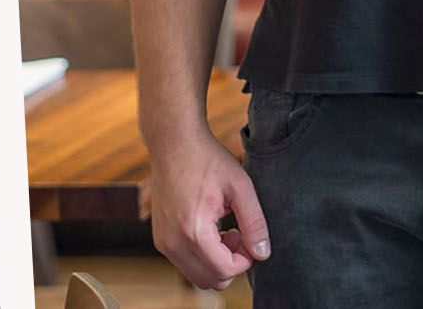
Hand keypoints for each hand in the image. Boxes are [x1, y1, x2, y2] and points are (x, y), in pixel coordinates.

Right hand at [149, 130, 269, 290]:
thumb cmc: (206, 159)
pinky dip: (202, 257)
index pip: (225, 271)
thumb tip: (262, 253)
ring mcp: (162, 241)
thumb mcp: (240, 187)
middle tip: (238, 235)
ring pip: (197, 276)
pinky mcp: (159, 237)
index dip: (245, 260)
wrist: (172, 142)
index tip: (248, 237)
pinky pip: (185, 263)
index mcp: (193, 230)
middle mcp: (172, 241)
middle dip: (230, 265)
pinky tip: (210, 230)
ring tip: (225, 232)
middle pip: (210, 281)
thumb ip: (255, 223)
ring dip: (216, 263)